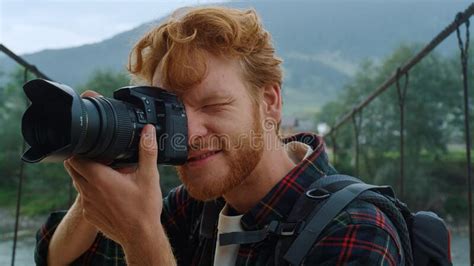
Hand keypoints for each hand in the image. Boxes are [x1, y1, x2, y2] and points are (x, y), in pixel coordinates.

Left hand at [64, 124, 161, 245]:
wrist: (141, 236)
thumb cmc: (144, 208)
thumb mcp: (149, 176)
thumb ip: (147, 151)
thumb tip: (148, 131)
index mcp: (100, 178)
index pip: (74, 157)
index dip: (79, 149)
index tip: (91, 145)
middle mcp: (88, 190)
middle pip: (72, 168)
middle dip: (80, 159)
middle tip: (98, 156)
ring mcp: (87, 204)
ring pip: (77, 183)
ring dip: (86, 175)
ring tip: (104, 172)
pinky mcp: (89, 215)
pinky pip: (84, 198)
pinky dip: (91, 192)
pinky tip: (108, 192)